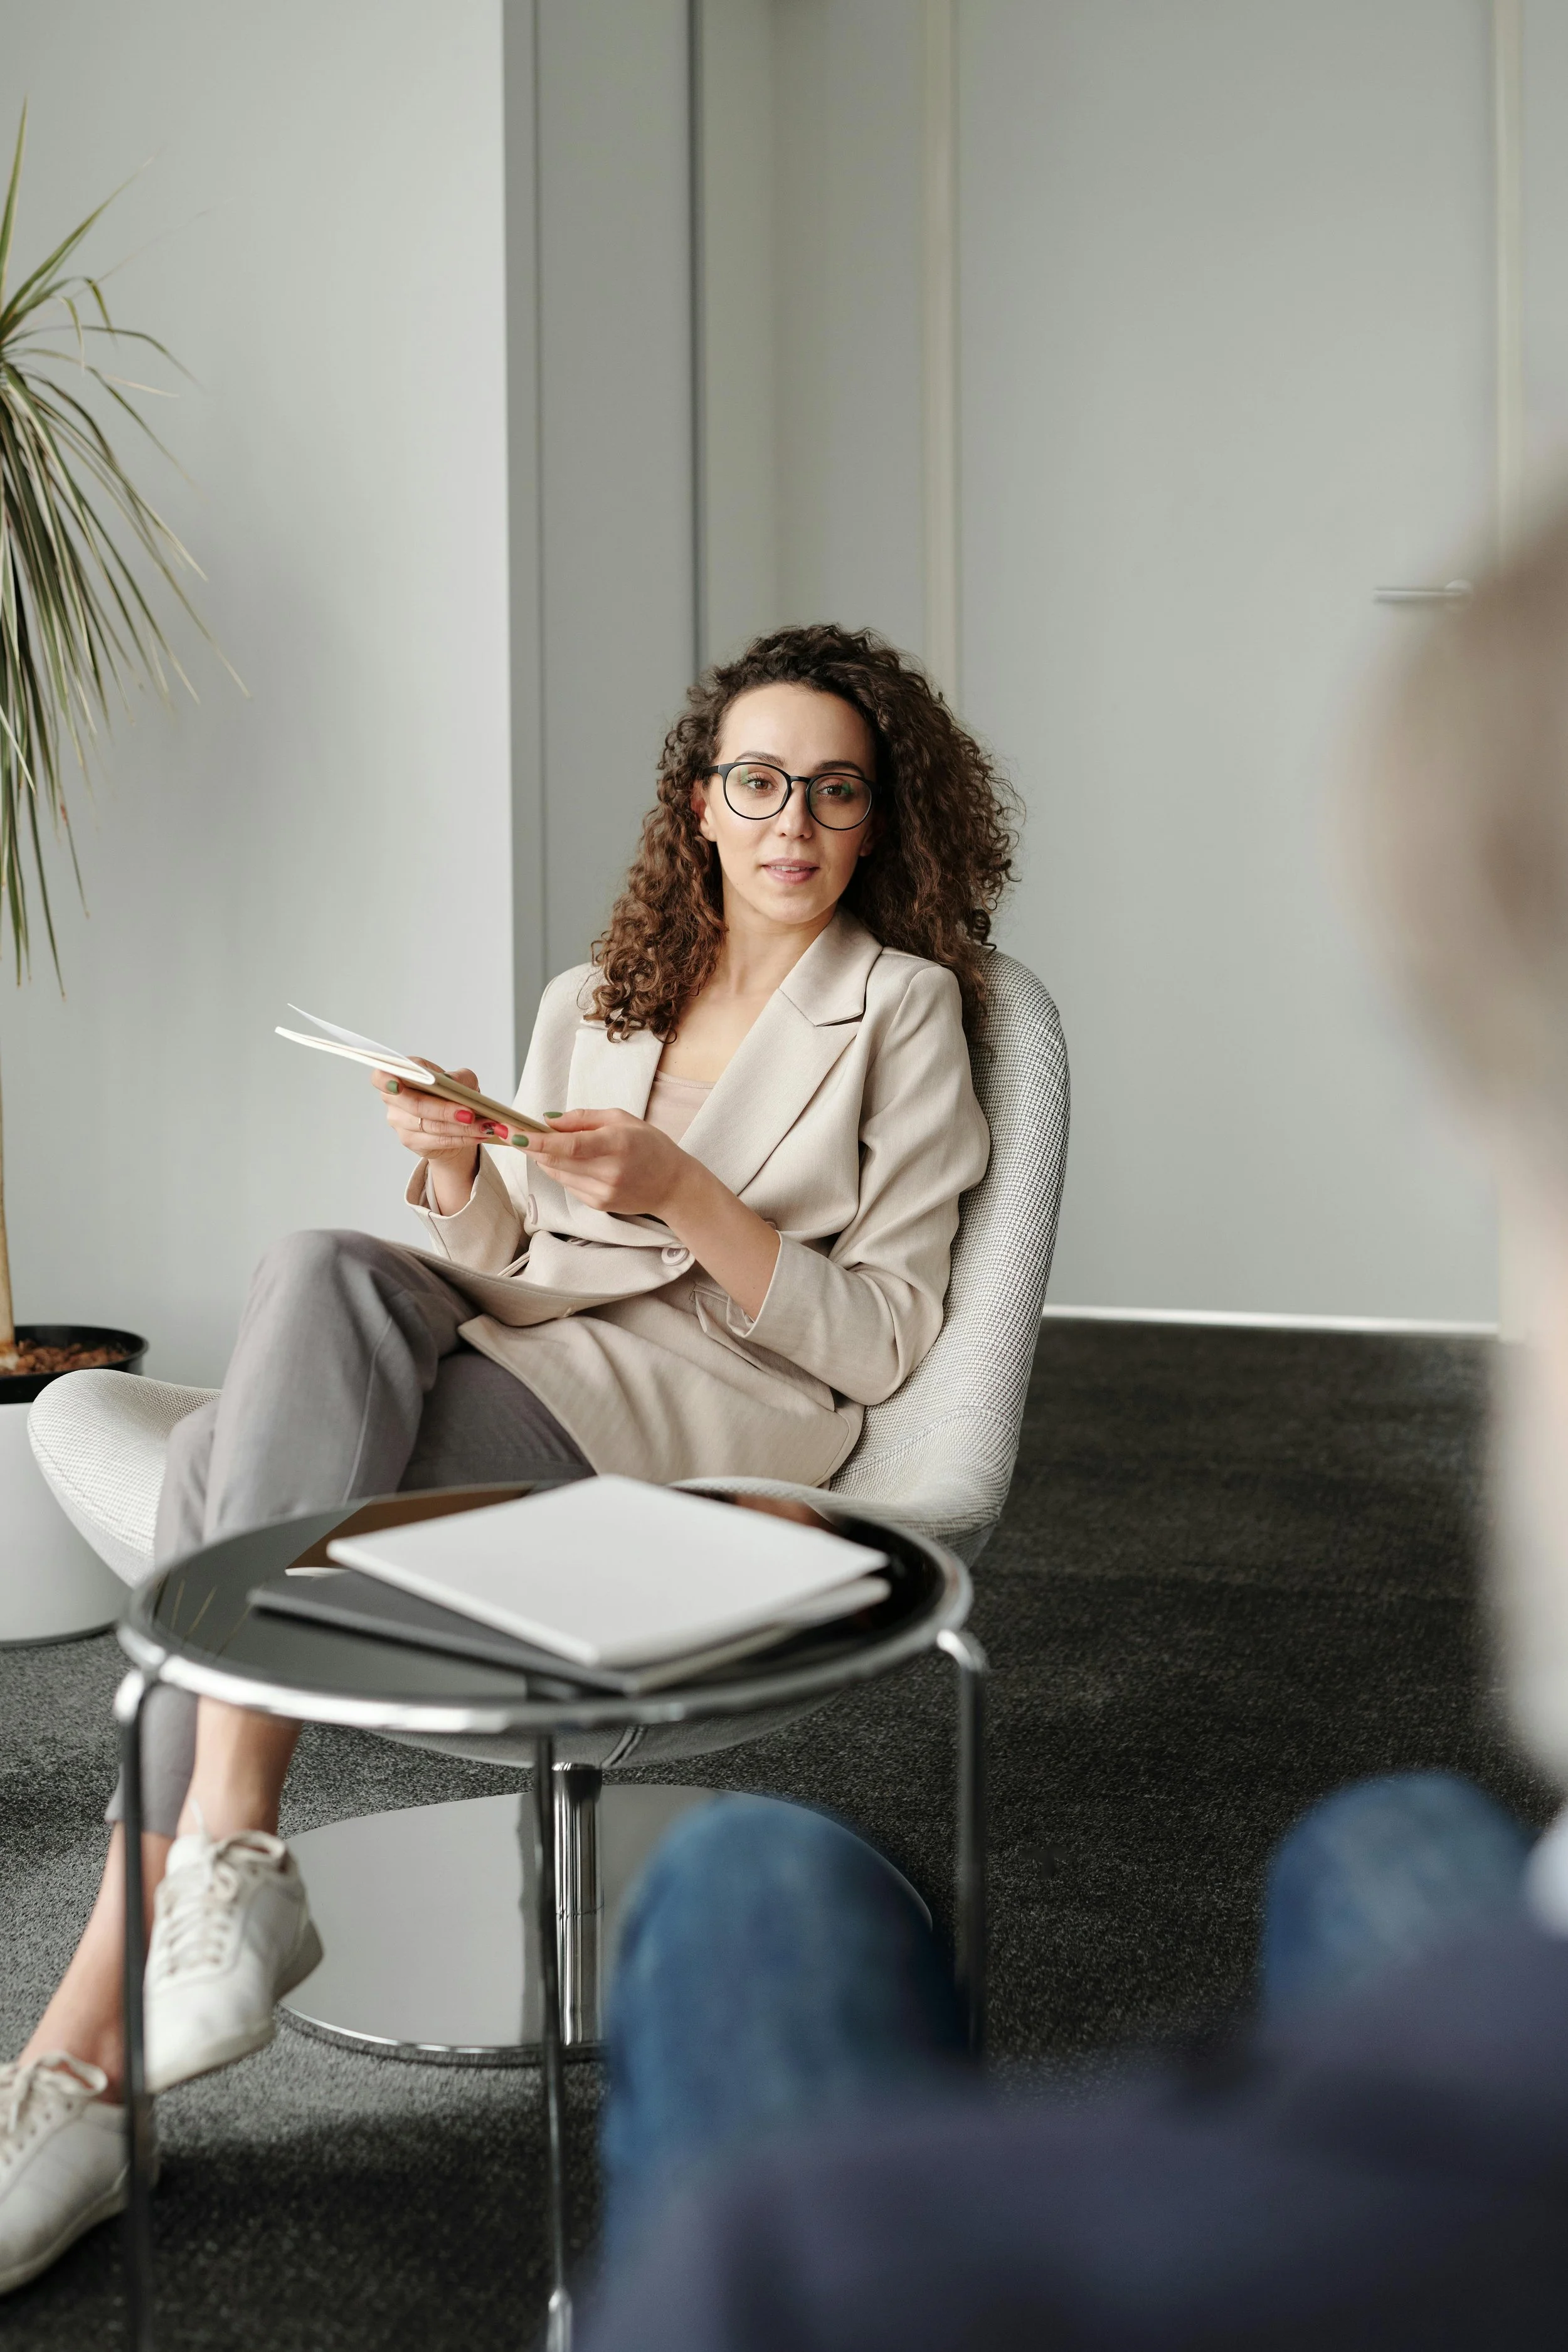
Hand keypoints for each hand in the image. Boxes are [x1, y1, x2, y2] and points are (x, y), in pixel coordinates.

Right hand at [371, 1062, 509, 1170]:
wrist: (453, 1121)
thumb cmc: (452, 1094)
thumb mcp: (461, 1080)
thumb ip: (458, 1077)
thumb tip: (451, 1082)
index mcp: (400, 1075)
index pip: (381, 1077)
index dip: (387, 1080)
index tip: (400, 1084)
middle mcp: (394, 1099)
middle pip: (415, 1105)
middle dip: (445, 1110)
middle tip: (470, 1113)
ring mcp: (400, 1122)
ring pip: (431, 1126)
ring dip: (462, 1127)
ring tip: (486, 1125)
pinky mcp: (410, 1141)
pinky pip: (438, 1141)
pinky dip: (462, 1138)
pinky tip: (478, 1135)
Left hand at [526, 1107, 688, 1217]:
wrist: (672, 1185)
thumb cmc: (649, 1146)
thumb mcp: (621, 1119)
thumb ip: (583, 1118)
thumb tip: (547, 1121)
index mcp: (616, 1144)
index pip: (569, 1145)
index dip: (538, 1141)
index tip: (515, 1133)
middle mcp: (609, 1171)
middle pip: (556, 1160)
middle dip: (532, 1146)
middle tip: (516, 1132)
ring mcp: (602, 1192)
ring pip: (557, 1173)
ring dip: (546, 1158)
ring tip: (548, 1144)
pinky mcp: (598, 1204)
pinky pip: (568, 1184)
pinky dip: (563, 1171)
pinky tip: (574, 1162)